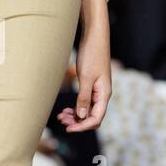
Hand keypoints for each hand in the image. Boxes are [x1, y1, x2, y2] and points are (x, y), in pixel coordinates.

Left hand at [56, 0, 111, 131]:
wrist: (94, 36)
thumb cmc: (92, 54)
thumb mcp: (85, 77)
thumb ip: (84, 98)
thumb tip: (81, 117)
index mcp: (104, 94)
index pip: (96, 119)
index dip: (82, 127)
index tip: (68, 129)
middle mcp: (102, 94)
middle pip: (92, 117)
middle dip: (77, 122)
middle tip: (61, 121)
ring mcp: (97, 90)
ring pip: (87, 111)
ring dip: (75, 116)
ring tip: (61, 116)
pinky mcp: (91, 84)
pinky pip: (85, 102)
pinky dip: (76, 107)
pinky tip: (66, 109)